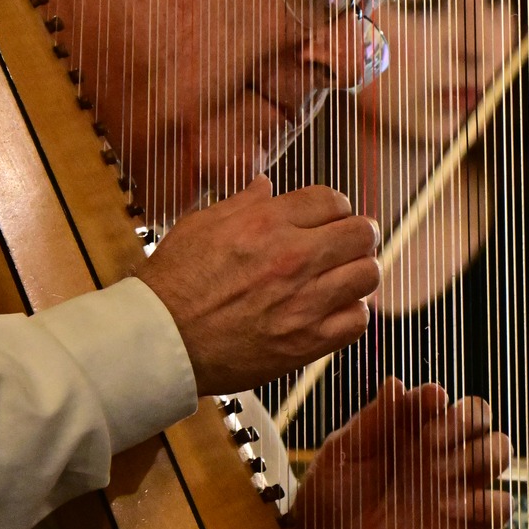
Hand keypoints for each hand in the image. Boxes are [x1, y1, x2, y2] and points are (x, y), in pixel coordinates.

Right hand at [137, 177, 379, 394]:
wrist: (160, 342)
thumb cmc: (172, 285)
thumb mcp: (199, 226)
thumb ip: (241, 204)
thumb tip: (266, 187)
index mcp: (266, 223)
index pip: (332, 199)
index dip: (335, 208)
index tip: (331, 219)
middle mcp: (292, 258)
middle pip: (361, 233)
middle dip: (357, 235)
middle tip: (346, 245)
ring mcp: (304, 301)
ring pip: (367, 274)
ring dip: (358, 273)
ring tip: (342, 279)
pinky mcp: (306, 342)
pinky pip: (358, 321)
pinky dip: (351, 314)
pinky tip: (334, 312)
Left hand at [288, 379, 512, 528]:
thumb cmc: (328, 499)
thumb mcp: (341, 455)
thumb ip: (371, 421)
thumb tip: (396, 383)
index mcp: (407, 429)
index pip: (439, 398)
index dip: (438, 397)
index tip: (430, 401)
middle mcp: (436, 453)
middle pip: (479, 416)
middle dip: (468, 420)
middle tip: (434, 442)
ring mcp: (453, 487)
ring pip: (498, 452)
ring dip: (484, 454)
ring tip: (445, 472)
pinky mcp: (464, 527)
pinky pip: (500, 506)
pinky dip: (488, 502)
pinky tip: (450, 509)